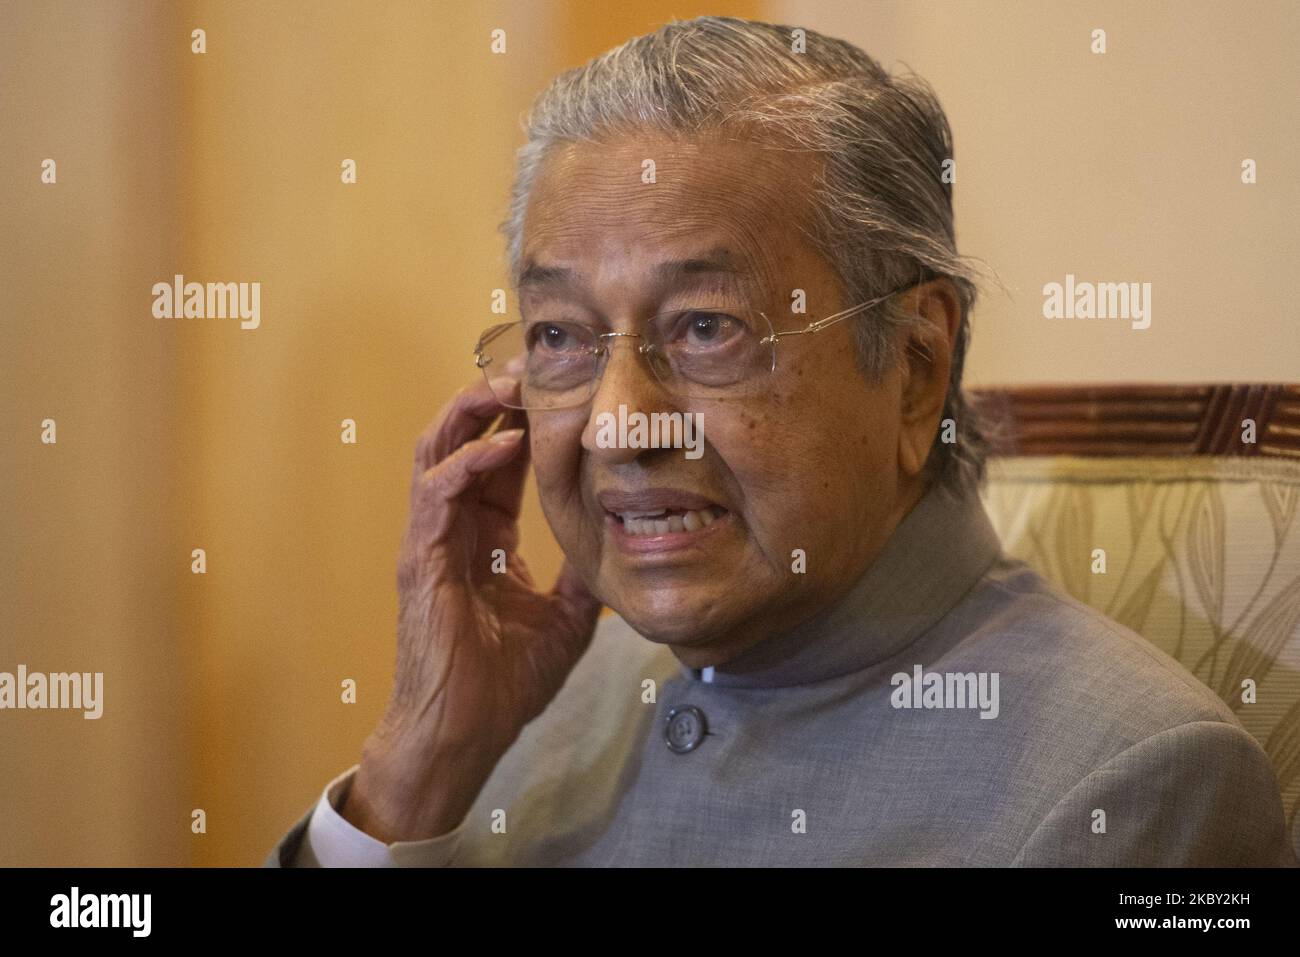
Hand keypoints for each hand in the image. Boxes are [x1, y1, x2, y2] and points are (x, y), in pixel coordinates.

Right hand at [343, 376, 601, 841]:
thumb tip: (620, 542)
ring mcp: (431, 540)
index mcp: (483, 536)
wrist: (464, 734)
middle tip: (533, 365)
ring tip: (512, 385)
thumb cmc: (502, 684)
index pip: (498, 458)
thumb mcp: (565, 618)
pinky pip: (437, 494)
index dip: (524, 420)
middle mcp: (453, 528)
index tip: (559, 388)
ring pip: (438, 450)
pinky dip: (468, 463)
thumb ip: (583, 575)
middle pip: (462, 437)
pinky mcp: (420, 559)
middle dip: (494, 397)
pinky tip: (502, 447)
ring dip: (473, 412)